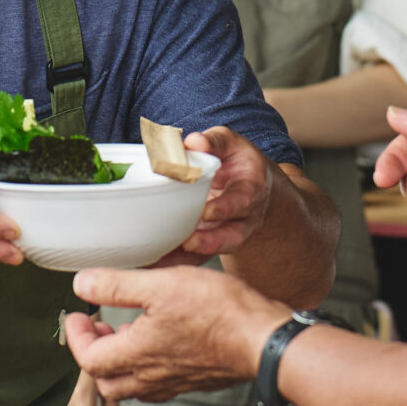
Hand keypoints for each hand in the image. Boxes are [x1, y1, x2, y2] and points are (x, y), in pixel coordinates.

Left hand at [64, 266, 289, 401]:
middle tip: (98, 327)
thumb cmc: (218, 312)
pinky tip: (160, 345)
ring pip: (132, 387)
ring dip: (119, 364)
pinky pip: (159, 386)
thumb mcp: (161, 285)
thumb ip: (117, 285)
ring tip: (127, 332)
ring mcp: (175, 382)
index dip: (75, 337)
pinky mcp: (195, 381)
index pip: (88, 358)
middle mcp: (152, 376)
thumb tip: (82, 284)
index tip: (77, 316)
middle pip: (105, 380)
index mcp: (136, 354)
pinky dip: (146, 370)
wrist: (263, 341)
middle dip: (94, 354)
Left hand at [151, 127, 273, 263]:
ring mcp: (230, 235)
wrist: (253, 186)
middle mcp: (245, 218)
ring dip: (190, 257)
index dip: (226, 208)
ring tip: (163, 260)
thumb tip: (194, 142)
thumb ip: (214, 142)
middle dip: (212, 242)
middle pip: (233, 236)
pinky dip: (176, 262)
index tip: (207, 212)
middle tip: (188, 242)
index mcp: (251, 190)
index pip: (242, 201)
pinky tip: (152, 264)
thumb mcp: (229, 144)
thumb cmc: (237, 161)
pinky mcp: (213, 245)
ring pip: (213, 252)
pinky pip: (197, 258)